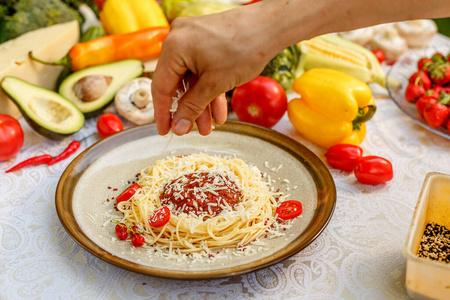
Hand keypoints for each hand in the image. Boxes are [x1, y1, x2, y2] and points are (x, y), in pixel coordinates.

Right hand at [151, 4, 281, 135]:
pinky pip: (201, 69)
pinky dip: (209, 89)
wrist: (271, 26)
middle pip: (177, 83)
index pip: (161, 87)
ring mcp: (192, 39)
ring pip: (191, 79)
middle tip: (193, 131)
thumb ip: (192, 107)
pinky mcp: (205, 41)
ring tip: (211, 126)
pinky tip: (218, 111)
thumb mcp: (214, 84)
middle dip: (188, 110)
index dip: (163, 113)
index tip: (164, 131)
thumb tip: (177, 128)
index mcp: (174, 47)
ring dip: (201, 103)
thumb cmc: (244, 49)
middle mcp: (178, 40)